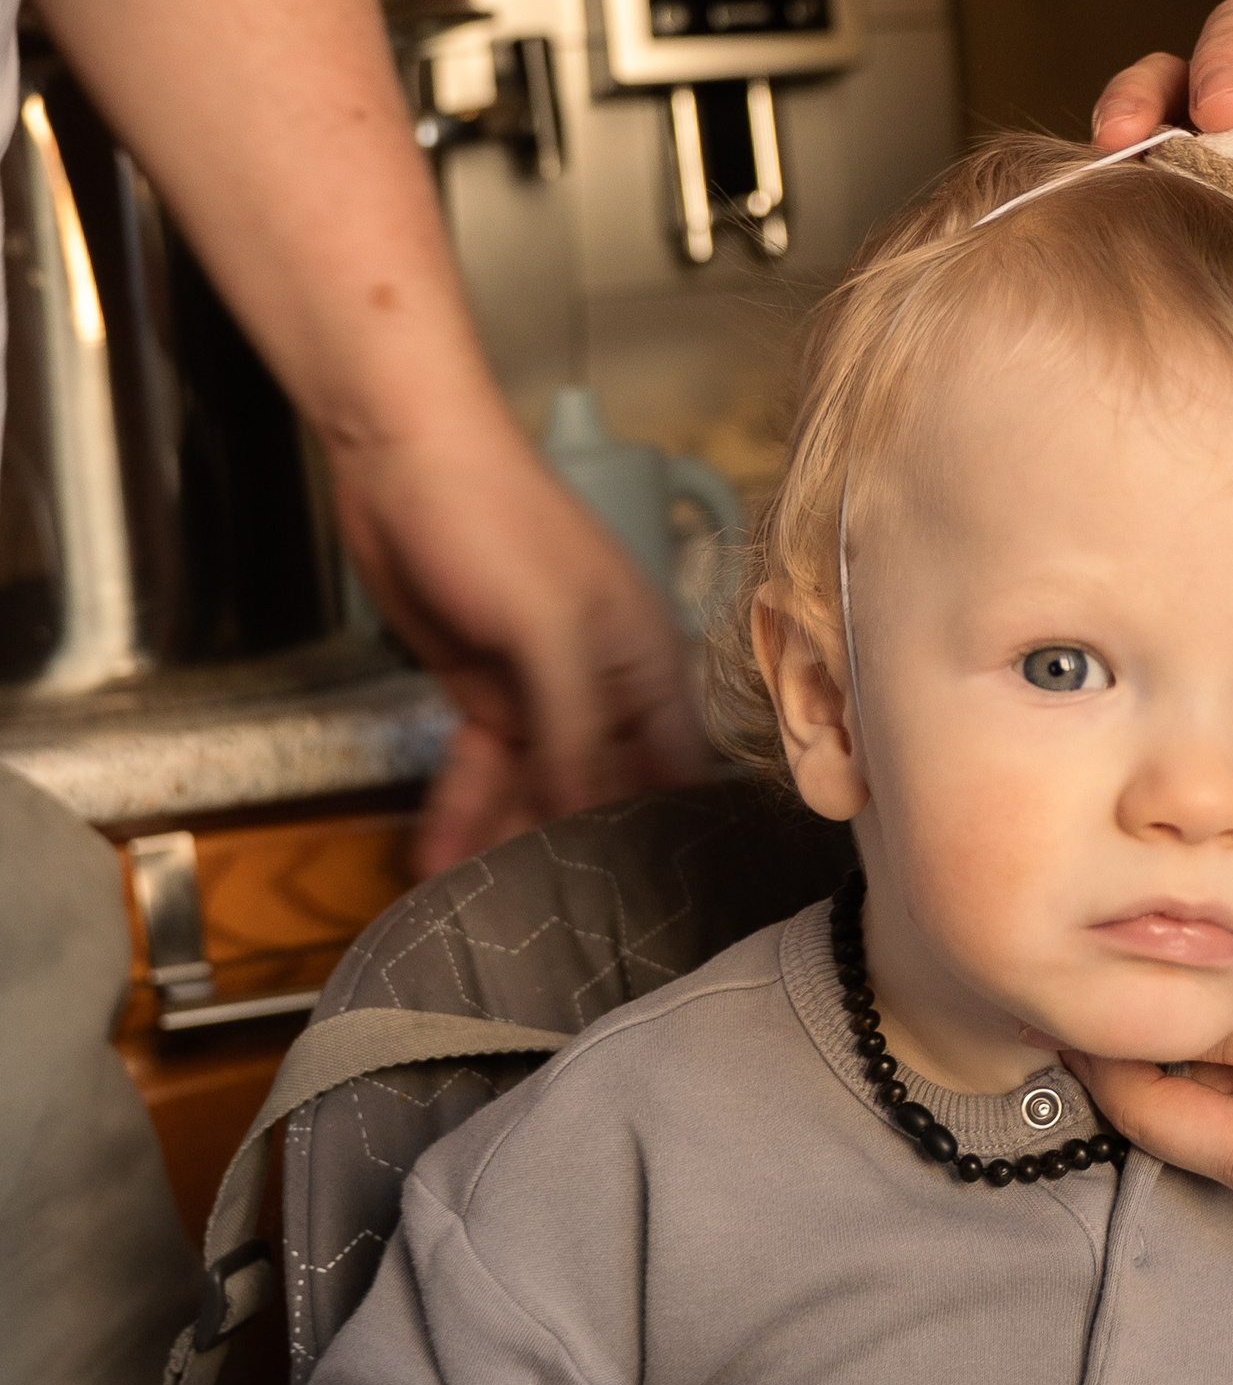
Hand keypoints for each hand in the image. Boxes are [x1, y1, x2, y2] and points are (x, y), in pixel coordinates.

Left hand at [332, 404, 705, 874]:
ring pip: (539, 789)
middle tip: (564, 931)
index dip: (675, 835)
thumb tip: (593, 821)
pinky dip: (462, 812)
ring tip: (488, 912)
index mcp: (650, 667)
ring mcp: (544, 693)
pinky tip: (437, 862)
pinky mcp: (485, 693)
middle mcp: (608, 689)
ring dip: (513, 843)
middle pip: (606, 791)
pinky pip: (483, 770)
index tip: (663, 908)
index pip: (681, 771)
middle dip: (584, 855)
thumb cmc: (499, 521)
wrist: (399, 454)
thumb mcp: (550, 633)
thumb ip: (578, 731)